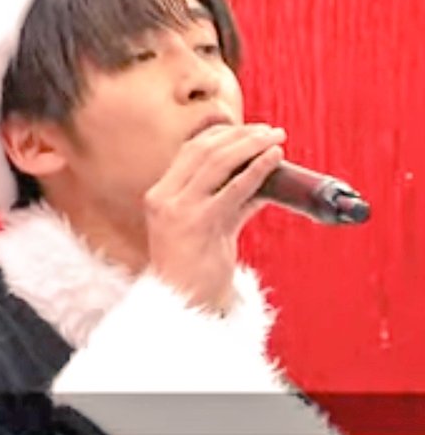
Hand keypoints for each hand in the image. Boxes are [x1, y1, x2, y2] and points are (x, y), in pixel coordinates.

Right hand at [143, 124, 285, 312]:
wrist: (183, 304)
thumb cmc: (195, 270)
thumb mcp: (208, 228)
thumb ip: (228, 203)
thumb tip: (260, 181)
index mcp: (159, 195)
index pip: (189, 150)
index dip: (221, 134)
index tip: (248, 129)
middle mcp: (164, 198)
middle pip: (203, 150)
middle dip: (240, 135)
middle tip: (269, 130)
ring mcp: (179, 210)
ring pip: (218, 162)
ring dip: (251, 145)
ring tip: (276, 139)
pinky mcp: (200, 223)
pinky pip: (234, 189)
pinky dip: (257, 169)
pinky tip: (274, 158)